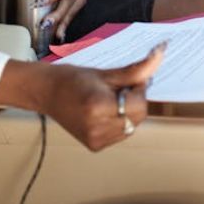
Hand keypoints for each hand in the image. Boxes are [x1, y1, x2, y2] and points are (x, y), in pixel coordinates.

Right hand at [0, 43, 165, 151]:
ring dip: (127, 112)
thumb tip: (158, 57)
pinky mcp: (95, 146)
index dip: (139, 90)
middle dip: (134, 101)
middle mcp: (97, 128)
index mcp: (98, 107)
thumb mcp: (105, 72)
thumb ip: (135, 71)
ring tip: (107, 100)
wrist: (45, 92)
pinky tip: (103, 111)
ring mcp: (96, 140)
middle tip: (117, 88)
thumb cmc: (71, 78)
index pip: (140, 105)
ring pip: (131, 126)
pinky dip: (118, 122)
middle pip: (137, 117)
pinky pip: (120, 134)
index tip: (129, 81)